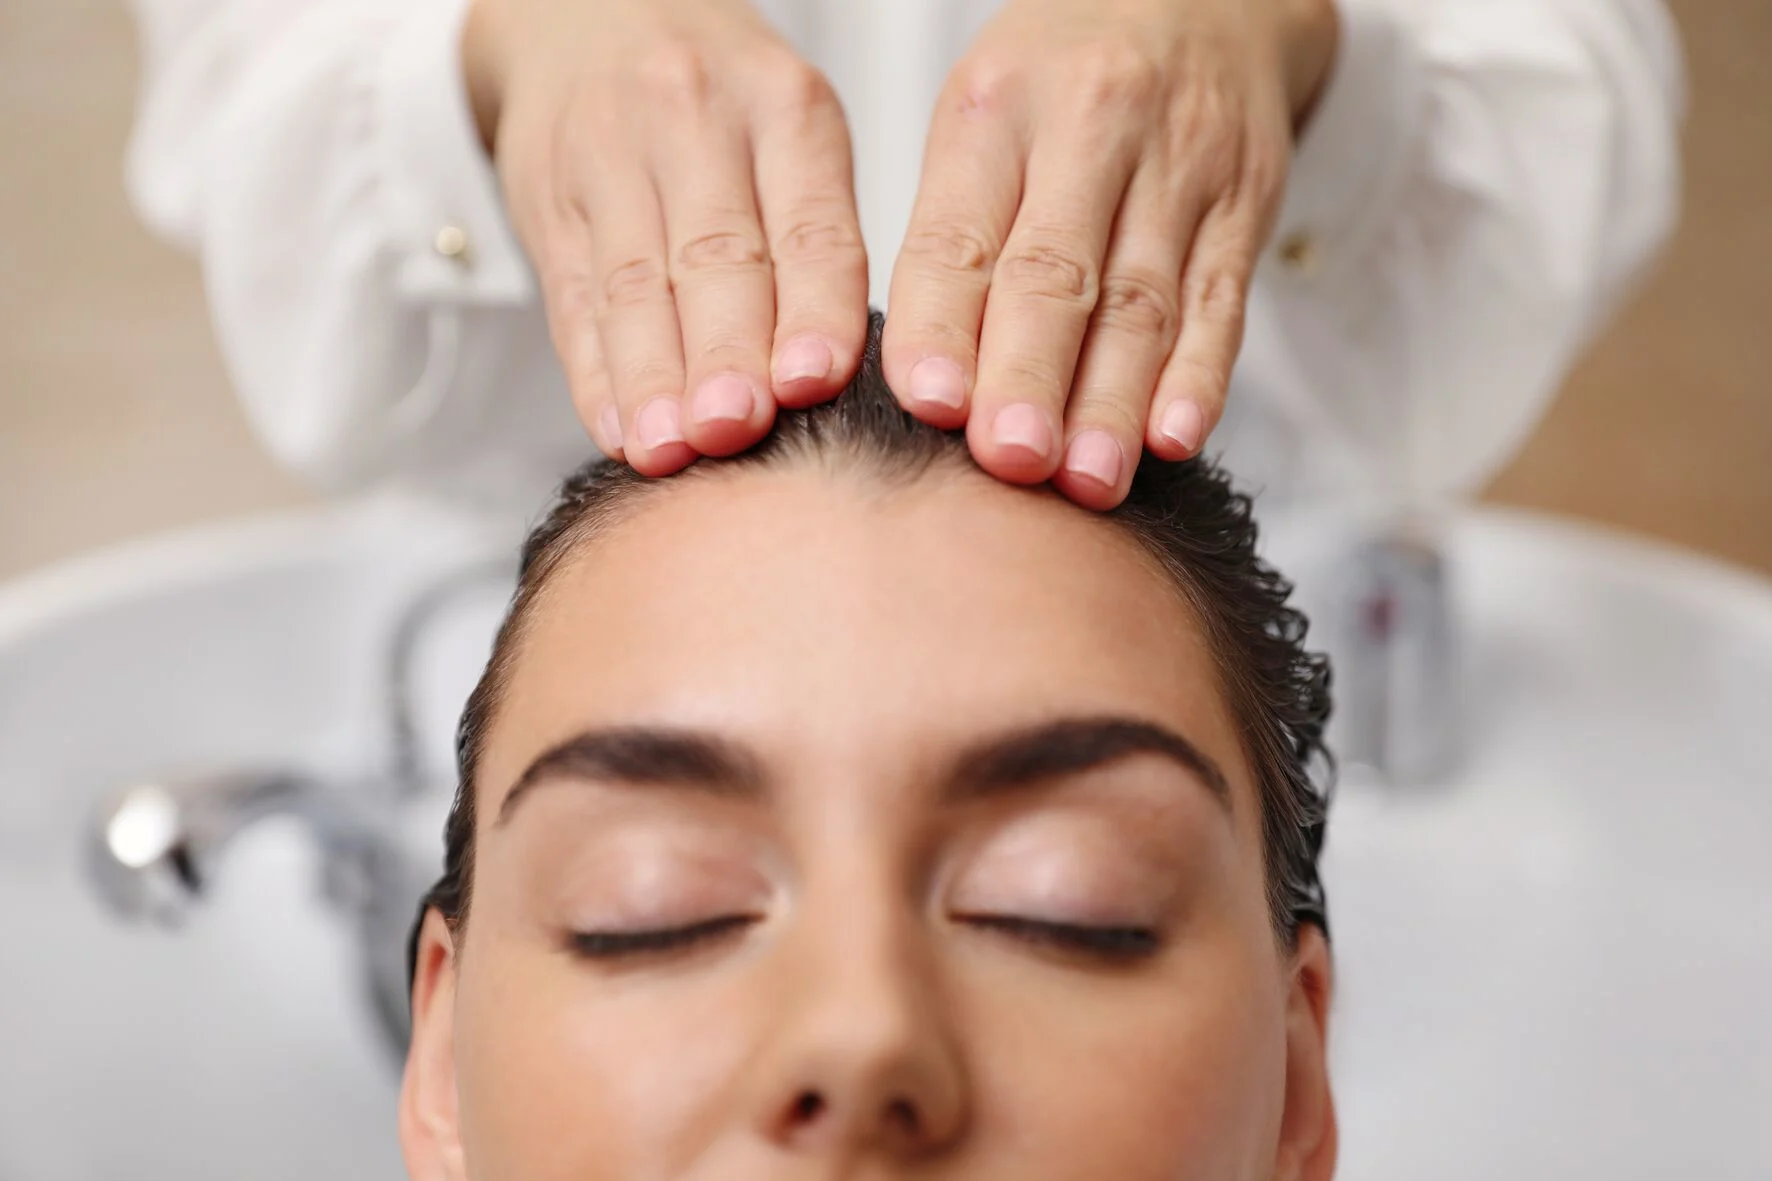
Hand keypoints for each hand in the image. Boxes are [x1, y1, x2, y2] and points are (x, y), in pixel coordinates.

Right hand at [463, 0, 869, 474]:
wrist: (588, 16)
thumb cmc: (722, 106)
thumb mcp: (790, 131)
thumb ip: (814, 239)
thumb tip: (833, 386)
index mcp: (785, 108)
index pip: (808, 222)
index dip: (812, 306)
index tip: (813, 382)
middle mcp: (697, 121)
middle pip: (716, 256)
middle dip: (726, 352)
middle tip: (734, 427)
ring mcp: (612, 156)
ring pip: (636, 283)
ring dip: (654, 377)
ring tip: (669, 449)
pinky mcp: (549, 199)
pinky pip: (575, 296)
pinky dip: (596, 370)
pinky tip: (616, 428)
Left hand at [882, 0, 1338, 507]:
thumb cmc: (1061, 83)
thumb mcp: (983, 119)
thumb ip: (953, 237)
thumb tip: (924, 385)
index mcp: (997, 110)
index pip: (961, 233)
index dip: (942, 323)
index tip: (929, 405)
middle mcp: (1091, 131)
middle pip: (1057, 273)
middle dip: (1030, 375)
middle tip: (1010, 460)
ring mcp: (1179, 169)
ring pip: (1141, 301)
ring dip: (1112, 402)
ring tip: (1086, 482)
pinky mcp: (1243, 206)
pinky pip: (1221, 301)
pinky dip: (1200, 377)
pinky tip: (1175, 438)